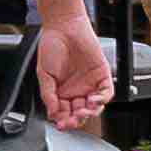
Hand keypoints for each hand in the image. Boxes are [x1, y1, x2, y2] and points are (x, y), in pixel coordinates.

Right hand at [34, 16, 114, 131]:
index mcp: (61, 91)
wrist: (64, 27)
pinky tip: (92, 100)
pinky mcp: (102, 75)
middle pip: (80, 112)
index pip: (64, 112)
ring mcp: (90, 84)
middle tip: (71, 121)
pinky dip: (101, 99)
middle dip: (76, 119)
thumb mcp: (43, 73)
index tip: (60, 124)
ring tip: (82, 112)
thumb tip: (51, 112)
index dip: (63, 120)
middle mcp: (77, 89)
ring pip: (94, 106)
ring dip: (89, 112)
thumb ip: (47, 93)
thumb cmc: (51, 46)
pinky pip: (106, 92)